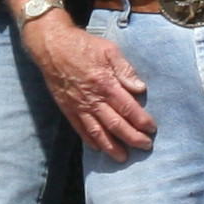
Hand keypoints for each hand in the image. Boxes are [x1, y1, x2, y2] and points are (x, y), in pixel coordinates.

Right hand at [26, 14, 153, 156]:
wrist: (51, 46)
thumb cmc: (82, 45)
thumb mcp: (109, 49)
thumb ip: (125, 70)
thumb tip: (140, 89)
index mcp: (106, 84)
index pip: (128, 108)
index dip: (141, 121)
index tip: (152, 129)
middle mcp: (92, 99)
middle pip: (116, 125)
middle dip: (132, 138)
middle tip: (145, 146)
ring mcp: (78, 106)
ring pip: (97, 132)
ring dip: (111, 147)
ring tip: (123, 157)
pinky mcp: (67, 108)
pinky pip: (79, 129)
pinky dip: (89, 140)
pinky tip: (98, 148)